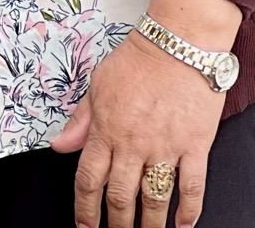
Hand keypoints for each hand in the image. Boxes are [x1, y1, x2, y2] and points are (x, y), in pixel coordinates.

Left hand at [53, 30, 223, 227]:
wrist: (178, 43)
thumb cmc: (137, 60)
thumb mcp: (97, 85)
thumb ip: (80, 121)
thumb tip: (59, 146)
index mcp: (106, 130)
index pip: (89, 180)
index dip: (85, 209)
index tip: (85, 227)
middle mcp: (133, 144)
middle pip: (120, 196)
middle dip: (116, 224)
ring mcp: (165, 147)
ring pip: (154, 199)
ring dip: (149, 225)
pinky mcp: (195, 146)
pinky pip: (192, 187)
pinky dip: (188, 211)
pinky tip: (183, 226)